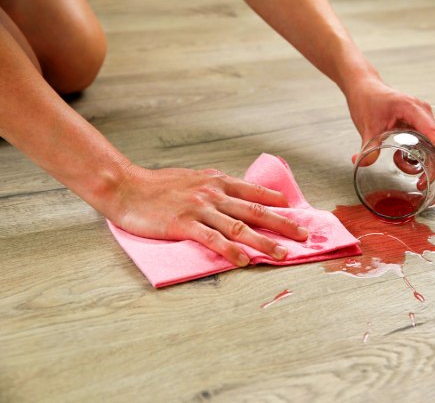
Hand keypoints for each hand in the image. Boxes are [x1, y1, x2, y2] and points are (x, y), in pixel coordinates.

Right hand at [107, 165, 308, 266]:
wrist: (126, 187)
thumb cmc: (160, 185)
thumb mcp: (194, 178)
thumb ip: (216, 187)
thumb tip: (237, 196)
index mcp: (218, 181)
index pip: (255, 193)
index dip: (278, 203)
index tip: (297, 212)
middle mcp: (214, 193)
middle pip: (256, 211)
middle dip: (283, 224)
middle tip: (303, 236)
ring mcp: (200, 209)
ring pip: (240, 227)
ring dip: (263, 242)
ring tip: (281, 255)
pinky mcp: (184, 224)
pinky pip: (213, 239)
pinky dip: (231, 250)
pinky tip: (244, 260)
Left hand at [345, 77, 434, 170]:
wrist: (364, 88)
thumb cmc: (367, 100)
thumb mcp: (367, 126)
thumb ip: (367, 147)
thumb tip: (361, 164)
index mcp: (411, 108)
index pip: (432, 131)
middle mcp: (421, 111)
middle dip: (434, 162)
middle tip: (422, 182)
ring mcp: (421, 116)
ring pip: (432, 141)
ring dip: (427, 159)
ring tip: (414, 176)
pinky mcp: (418, 122)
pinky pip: (426, 140)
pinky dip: (421, 153)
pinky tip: (406, 162)